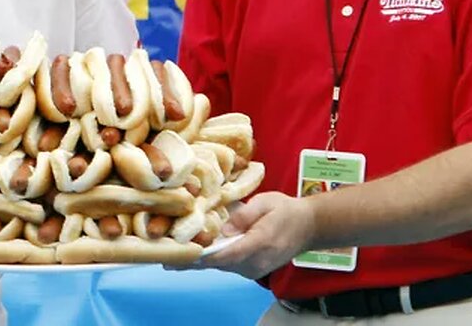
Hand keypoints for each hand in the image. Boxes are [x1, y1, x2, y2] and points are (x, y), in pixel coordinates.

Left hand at [172, 191, 315, 278]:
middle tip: (162, 255)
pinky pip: (225, 264)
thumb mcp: (265, 203)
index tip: (178, 254)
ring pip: (219, 265)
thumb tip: (223, 229)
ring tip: (169, 252)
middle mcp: (255, 262)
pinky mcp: (251, 269)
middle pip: (217, 263)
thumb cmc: (286, 211)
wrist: (309, 227)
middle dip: (190, 259)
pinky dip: (208, 258)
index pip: (226, 254)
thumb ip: (244, 215)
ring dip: (197, 260)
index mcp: (260, 243)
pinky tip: (190, 251)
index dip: (200, 256)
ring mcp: (253, 269)